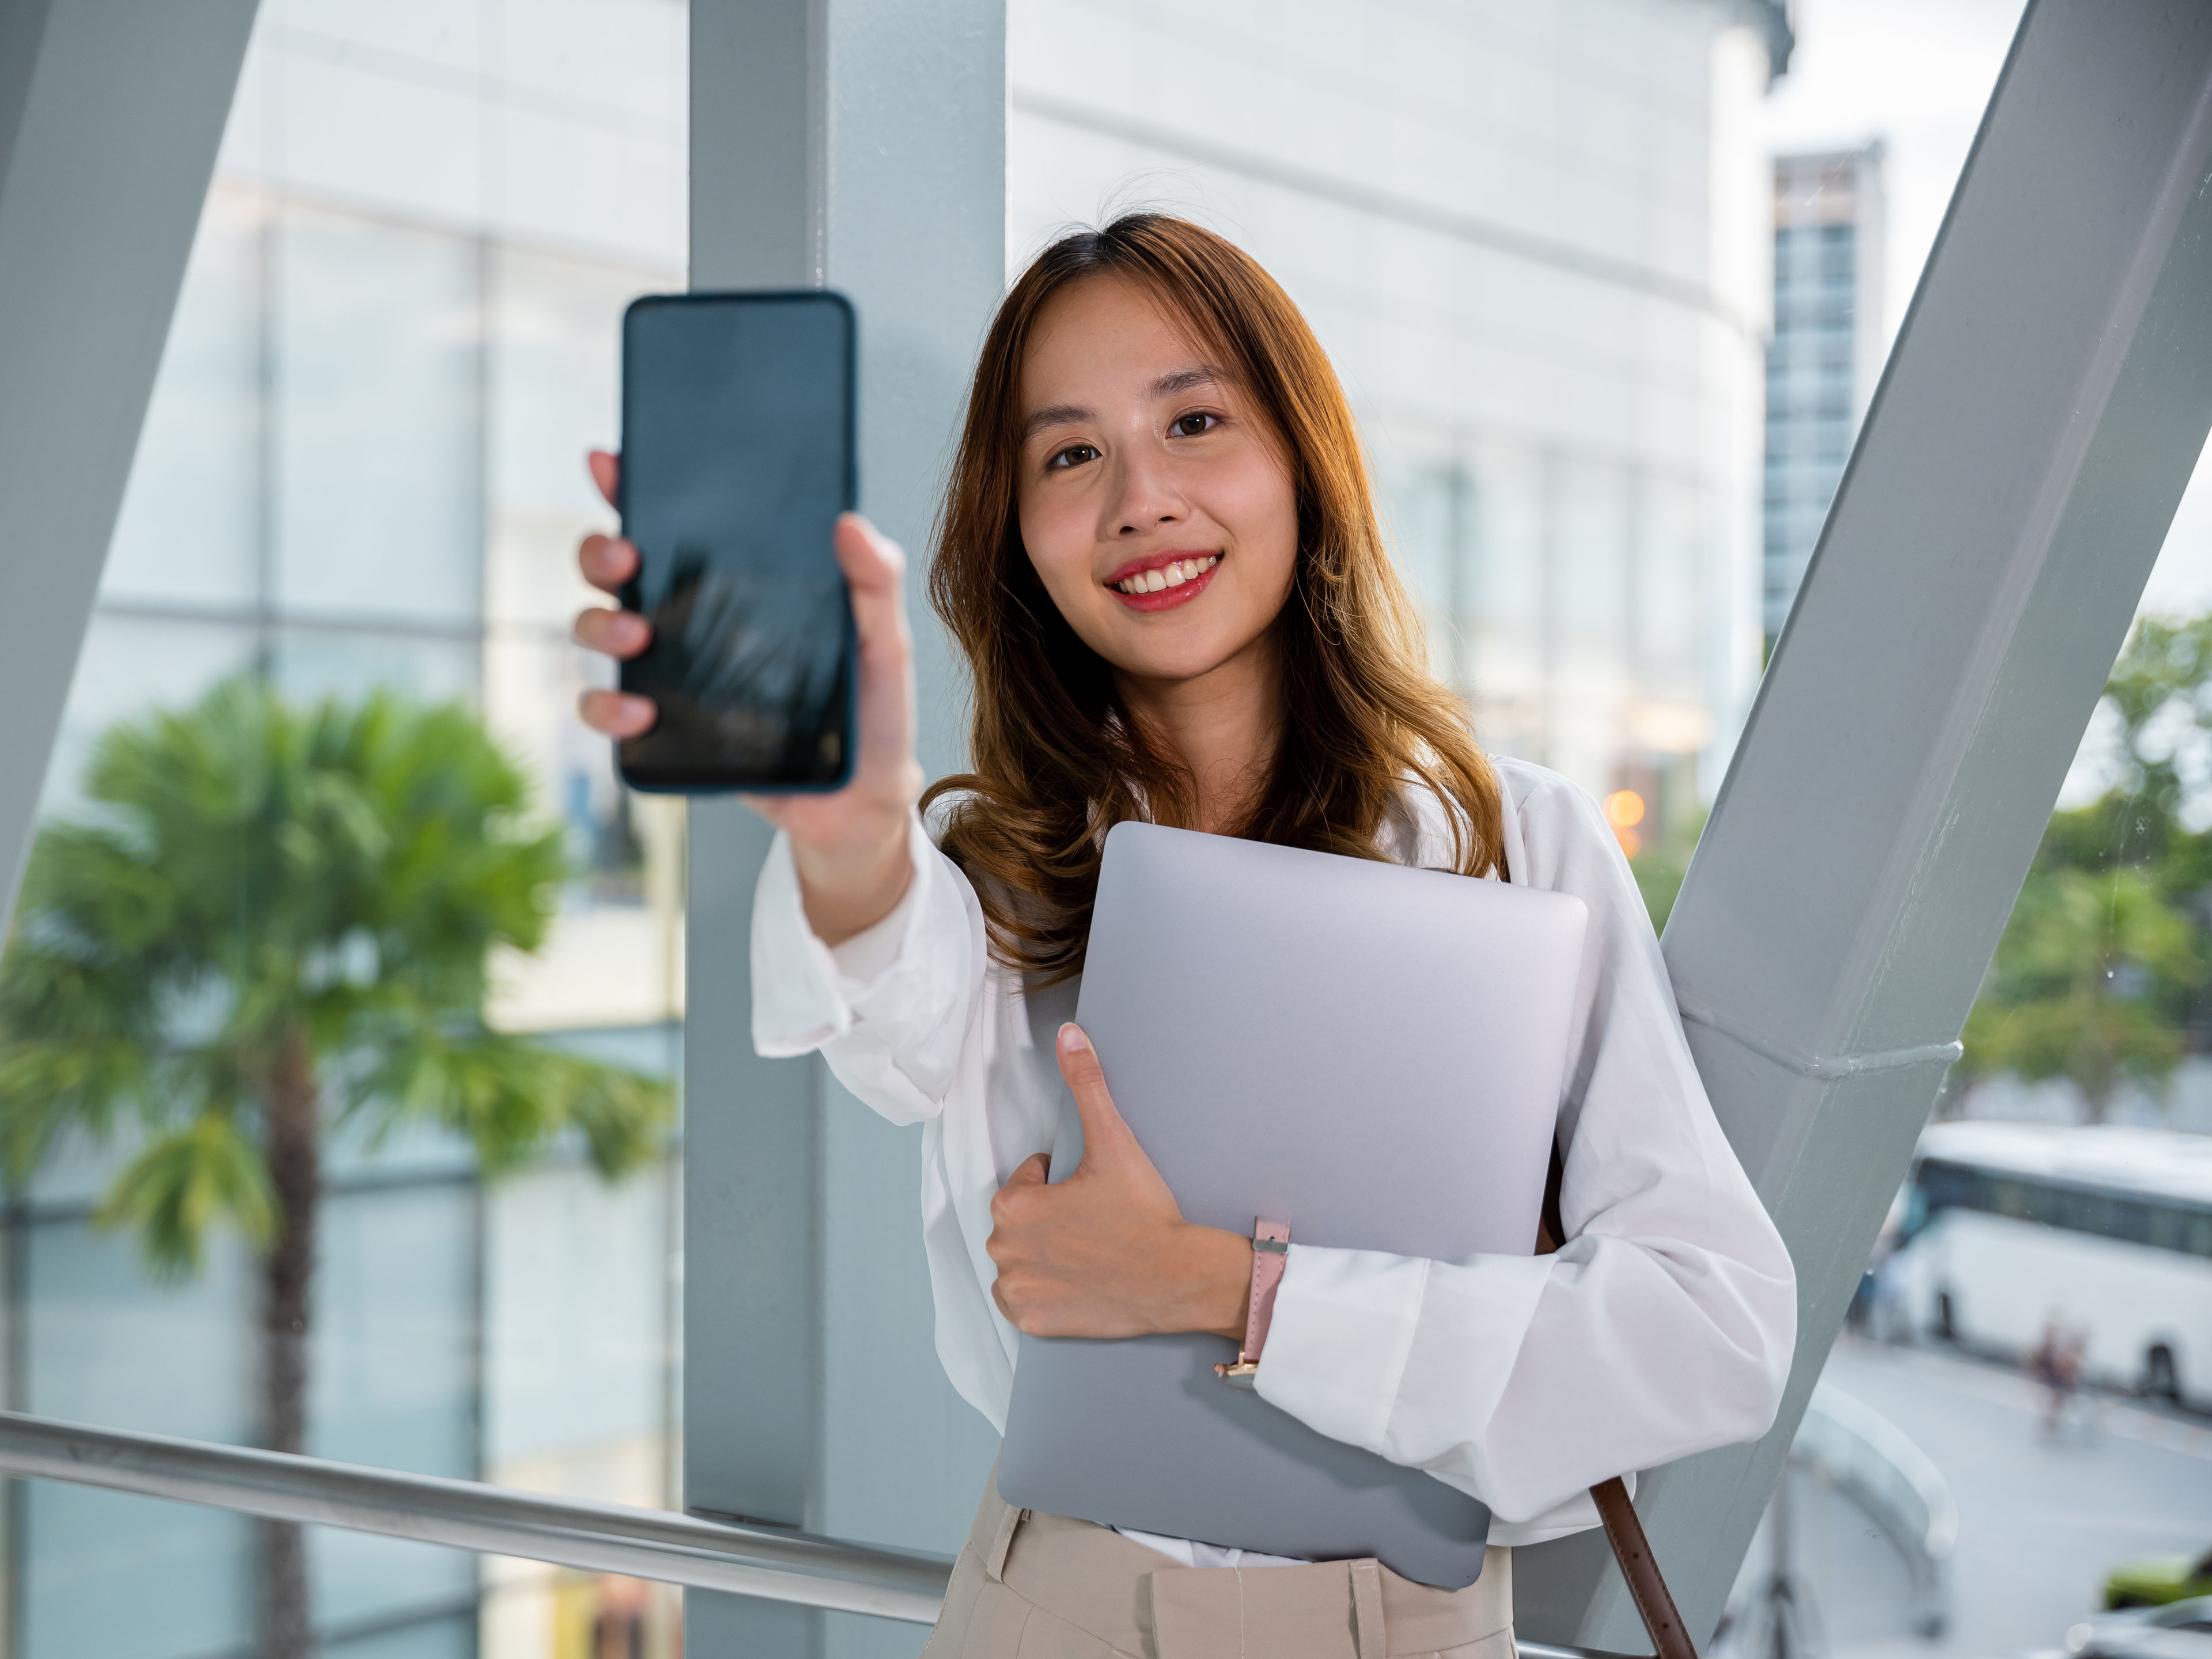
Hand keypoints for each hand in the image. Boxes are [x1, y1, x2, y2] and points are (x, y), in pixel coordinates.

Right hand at [570, 451, 922, 942]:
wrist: (860, 800)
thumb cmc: (871, 711)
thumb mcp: (884, 642)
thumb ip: (874, 583)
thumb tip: (852, 523)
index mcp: (739, 583)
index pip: (676, 522)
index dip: (633, 486)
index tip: (610, 461)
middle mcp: (693, 618)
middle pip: (617, 567)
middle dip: (601, 551)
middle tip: (626, 558)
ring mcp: (673, 672)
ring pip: (598, 630)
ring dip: (599, 626)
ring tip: (637, 639)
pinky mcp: (666, 731)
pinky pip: (608, 710)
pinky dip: (607, 707)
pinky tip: (639, 713)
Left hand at [987, 1024, 1253, 1339]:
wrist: (1178, 1276)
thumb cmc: (1144, 1211)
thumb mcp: (1114, 1141)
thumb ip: (1087, 1083)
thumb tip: (1069, 1034)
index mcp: (1013, 1206)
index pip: (1028, 1180)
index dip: (1062, 1181)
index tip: (1093, 1193)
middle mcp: (1003, 1251)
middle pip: (1021, 1221)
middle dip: (1051, 1217)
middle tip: (1096, 1221)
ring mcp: (1018, 1291)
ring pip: (1020, 1258)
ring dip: (1044, 1252)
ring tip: (1090, 1249)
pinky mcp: (1033, 1322)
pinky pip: (1021, 1300)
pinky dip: (1041, 1292)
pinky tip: (1076, 1280)